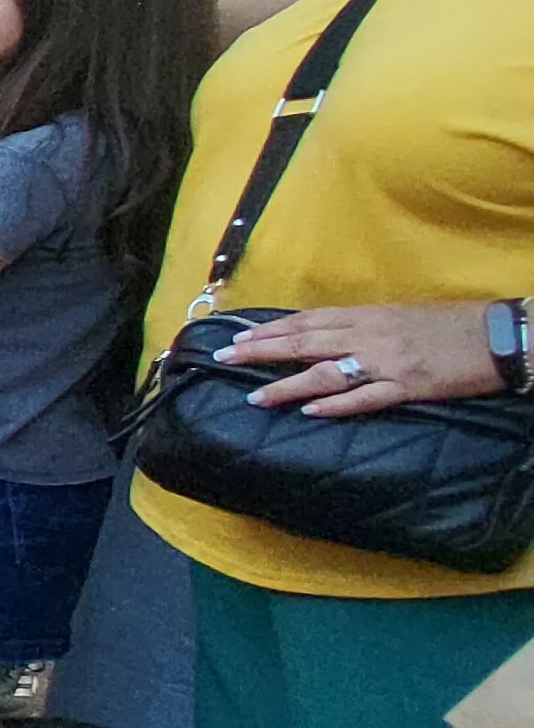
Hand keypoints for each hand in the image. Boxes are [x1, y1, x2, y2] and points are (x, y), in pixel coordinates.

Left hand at [219, 302, 508, 416]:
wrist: (502, 335)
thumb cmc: (453, 324)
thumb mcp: (401, 317)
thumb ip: (364, 326)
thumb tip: (328, 336)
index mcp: (368, 316)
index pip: (308, 321)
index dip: (270, 329)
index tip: (237, 336)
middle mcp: (371, 336)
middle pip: (306, 342)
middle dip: (262, 350)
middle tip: (225, 358)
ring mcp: (389, 362)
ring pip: (327, 372)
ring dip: (287, 384)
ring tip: (253, 395)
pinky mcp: (410, 386)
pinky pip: (367, 397)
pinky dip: (337, 405)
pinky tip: (310, 411)